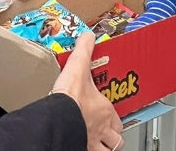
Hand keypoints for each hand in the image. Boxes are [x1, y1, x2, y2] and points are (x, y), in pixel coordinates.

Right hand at [51, 32, 123, 150]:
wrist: (58, 118)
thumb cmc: (71, 98)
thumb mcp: (78, 66)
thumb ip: (84, 50)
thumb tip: (88, 36)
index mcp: (104, 111)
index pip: (117, 120)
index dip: (115, 120)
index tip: (112, 119)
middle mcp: (101, 130)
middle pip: (116, 140)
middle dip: (114, 138)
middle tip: (109, 136)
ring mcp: (91, 144)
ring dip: (105, 149)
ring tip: (99, 146)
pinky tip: (80, 147)